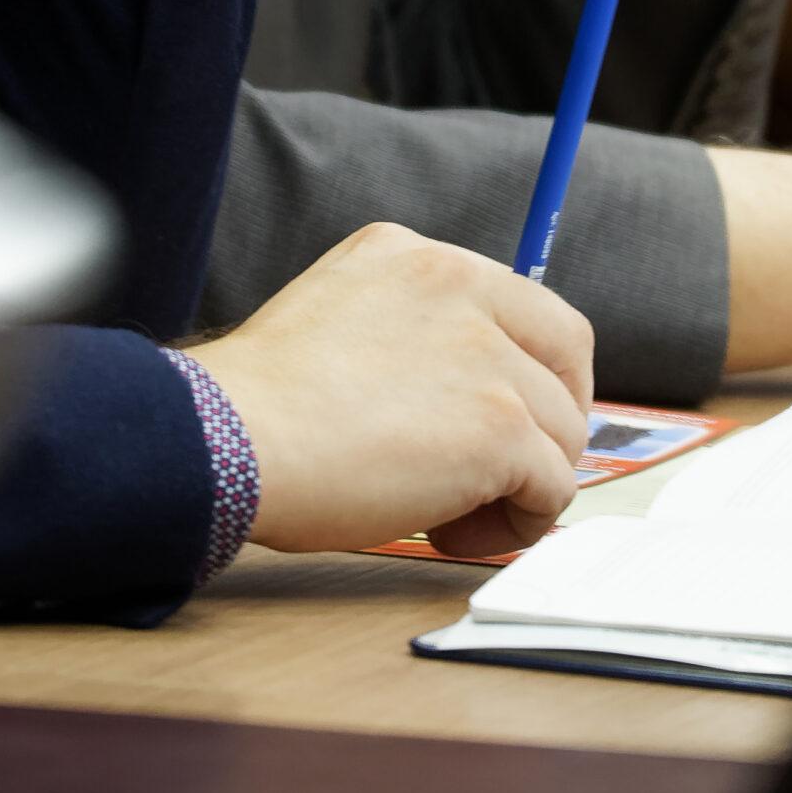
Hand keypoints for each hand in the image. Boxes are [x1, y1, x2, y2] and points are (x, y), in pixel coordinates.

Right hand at [185, 224, 594, 559]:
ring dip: (521, 485)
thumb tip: (459, 401)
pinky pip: (552, 488)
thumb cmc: (258, 407)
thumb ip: (407, 334)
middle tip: (502, 473)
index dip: (534, 373)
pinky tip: (454, 534)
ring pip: (562, 432)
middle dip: (549, 424)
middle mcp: (460, 288)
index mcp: (417, 258)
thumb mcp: (338, 321)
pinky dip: (519, 523)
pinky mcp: (498, 428)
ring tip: (452, 517)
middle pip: (566, 361)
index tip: (509, 418)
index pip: (529, 307)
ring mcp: (486, 359)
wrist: (225, 439)